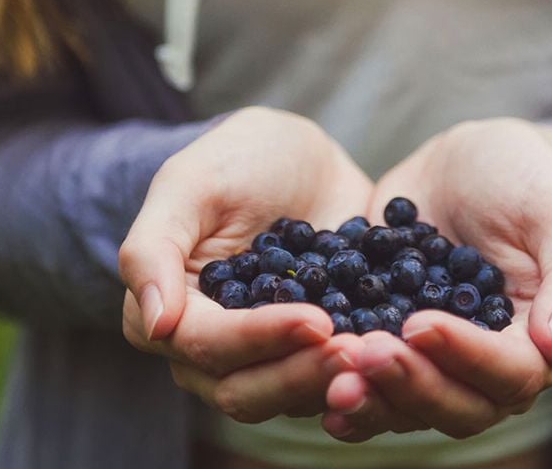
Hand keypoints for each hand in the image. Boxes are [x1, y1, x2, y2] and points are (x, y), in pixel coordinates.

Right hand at [119, 106, 371, 421]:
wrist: (300, 156)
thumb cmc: (235, 159)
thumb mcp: (190, 184)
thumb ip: (153, 248)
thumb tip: (155, 325)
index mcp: (170, 314)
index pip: (207, 345)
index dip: (259, 338)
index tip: (316, 319)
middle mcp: (212, 351)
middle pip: (246, 389)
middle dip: (302, 373)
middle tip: (357, 349)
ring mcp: (268, 355)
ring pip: (292, 395)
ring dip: (336, 382)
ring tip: (381, 355)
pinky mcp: (316, 350)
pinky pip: (333, 378)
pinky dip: (364, 374)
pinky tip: (398, 354)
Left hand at [322, 118, 551, 441]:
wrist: (468, 159)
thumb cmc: (528, 177)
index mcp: (547, 343)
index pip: (512, 373)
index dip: (466, 357)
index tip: (418, 324)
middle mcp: (496, 366)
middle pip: (459, 404)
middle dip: (410, 385)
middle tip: (362, 355)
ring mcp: (442, 359)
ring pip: (411, 404)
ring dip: (372, 397)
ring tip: (332, 376)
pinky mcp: (395, 342)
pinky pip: (373, 378)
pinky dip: (343, 382)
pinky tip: (314, 378)